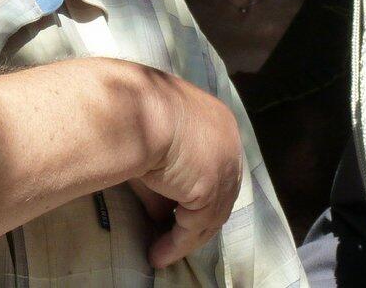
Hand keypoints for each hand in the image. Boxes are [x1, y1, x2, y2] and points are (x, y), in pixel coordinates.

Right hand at [132, 72, 242, 266]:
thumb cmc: (136, 116)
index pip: (216, 164)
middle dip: (198, 217)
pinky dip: (177, 244)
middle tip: (175, 236)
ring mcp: (225, 166)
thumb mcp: (152, 149)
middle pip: (220, 192)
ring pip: (210, 214)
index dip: (200, 189)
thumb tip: (161, 216)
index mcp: (218, 122)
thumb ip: (162, 183)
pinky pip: (195, 226)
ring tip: (161, 254)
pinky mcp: (212, 188)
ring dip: (185, 238)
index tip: (181, 209)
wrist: (135, 110)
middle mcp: (230, 143)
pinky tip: (158, 255)